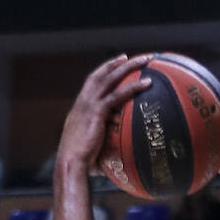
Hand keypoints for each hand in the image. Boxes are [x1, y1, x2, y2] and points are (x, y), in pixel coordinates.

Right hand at [57, 54, 150, 173]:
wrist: (71, 163)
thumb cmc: (81, 163)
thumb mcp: (91, 148)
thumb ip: (103, 145)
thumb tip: (116, 156)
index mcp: (80, 109)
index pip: (92, 83)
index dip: (104, 72)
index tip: (116, 64)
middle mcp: (83, 102)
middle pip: (101, 75)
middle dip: (116, 63)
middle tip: (130, 56)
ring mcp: (89, 104)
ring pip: (111, 78)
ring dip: (129, 67)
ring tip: (145, 60)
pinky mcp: (97, 112)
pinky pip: (118, 95)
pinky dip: (133, 87)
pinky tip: (147, 83)